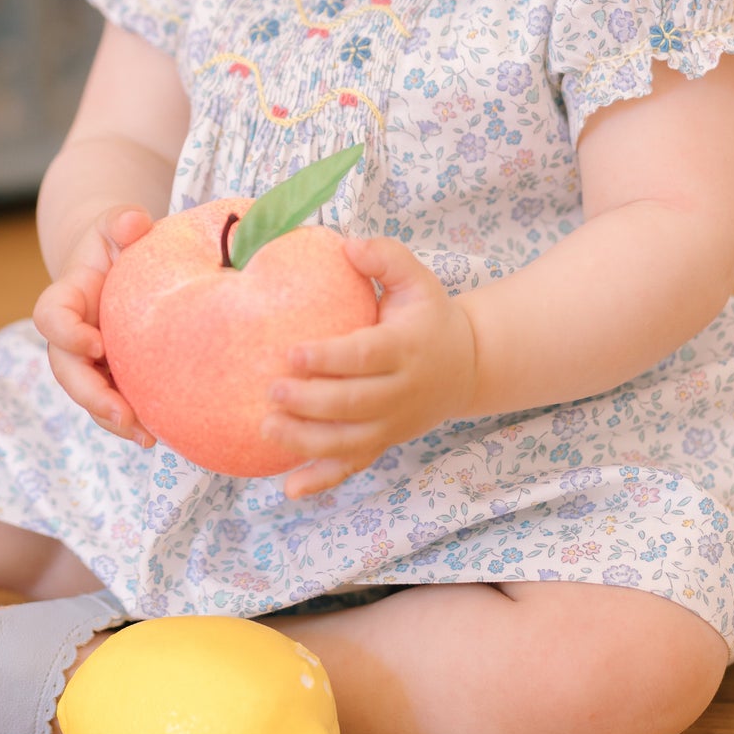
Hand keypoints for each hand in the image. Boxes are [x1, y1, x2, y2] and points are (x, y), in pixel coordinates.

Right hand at [33, 206, 156, 445]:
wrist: (119, 264)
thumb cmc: (117, 240)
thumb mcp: (116, 224)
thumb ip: (121, 220)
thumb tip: (135, 222)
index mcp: (67, 297)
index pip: (51, 317)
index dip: (68, 334)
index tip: (97, 344)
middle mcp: (70, 334)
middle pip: (67, 371)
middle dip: (91, 395)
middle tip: (122, 413)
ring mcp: (88, 360)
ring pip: (88, 395)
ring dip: (112, 419)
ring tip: (145, 436)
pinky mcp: (110, 375)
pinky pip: (113, 402)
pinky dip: (131, 420)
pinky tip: (156, 435)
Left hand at [262, 237, 477, 498]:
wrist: (466, 366)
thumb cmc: (428, 316)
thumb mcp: (418, 279)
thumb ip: (386, 256)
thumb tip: (348, 244)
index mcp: (406, 348)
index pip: (366, 356)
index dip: (329, 358)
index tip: (292, 352)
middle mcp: (401, 392)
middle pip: (353, 404)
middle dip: (310, 402)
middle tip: (271, 390)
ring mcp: (392, 424)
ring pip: (349, 442)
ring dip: (306, 441)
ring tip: (266, 427)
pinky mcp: (383, 444)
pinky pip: (352, 467)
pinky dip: (321, 481)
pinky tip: (289, 489)